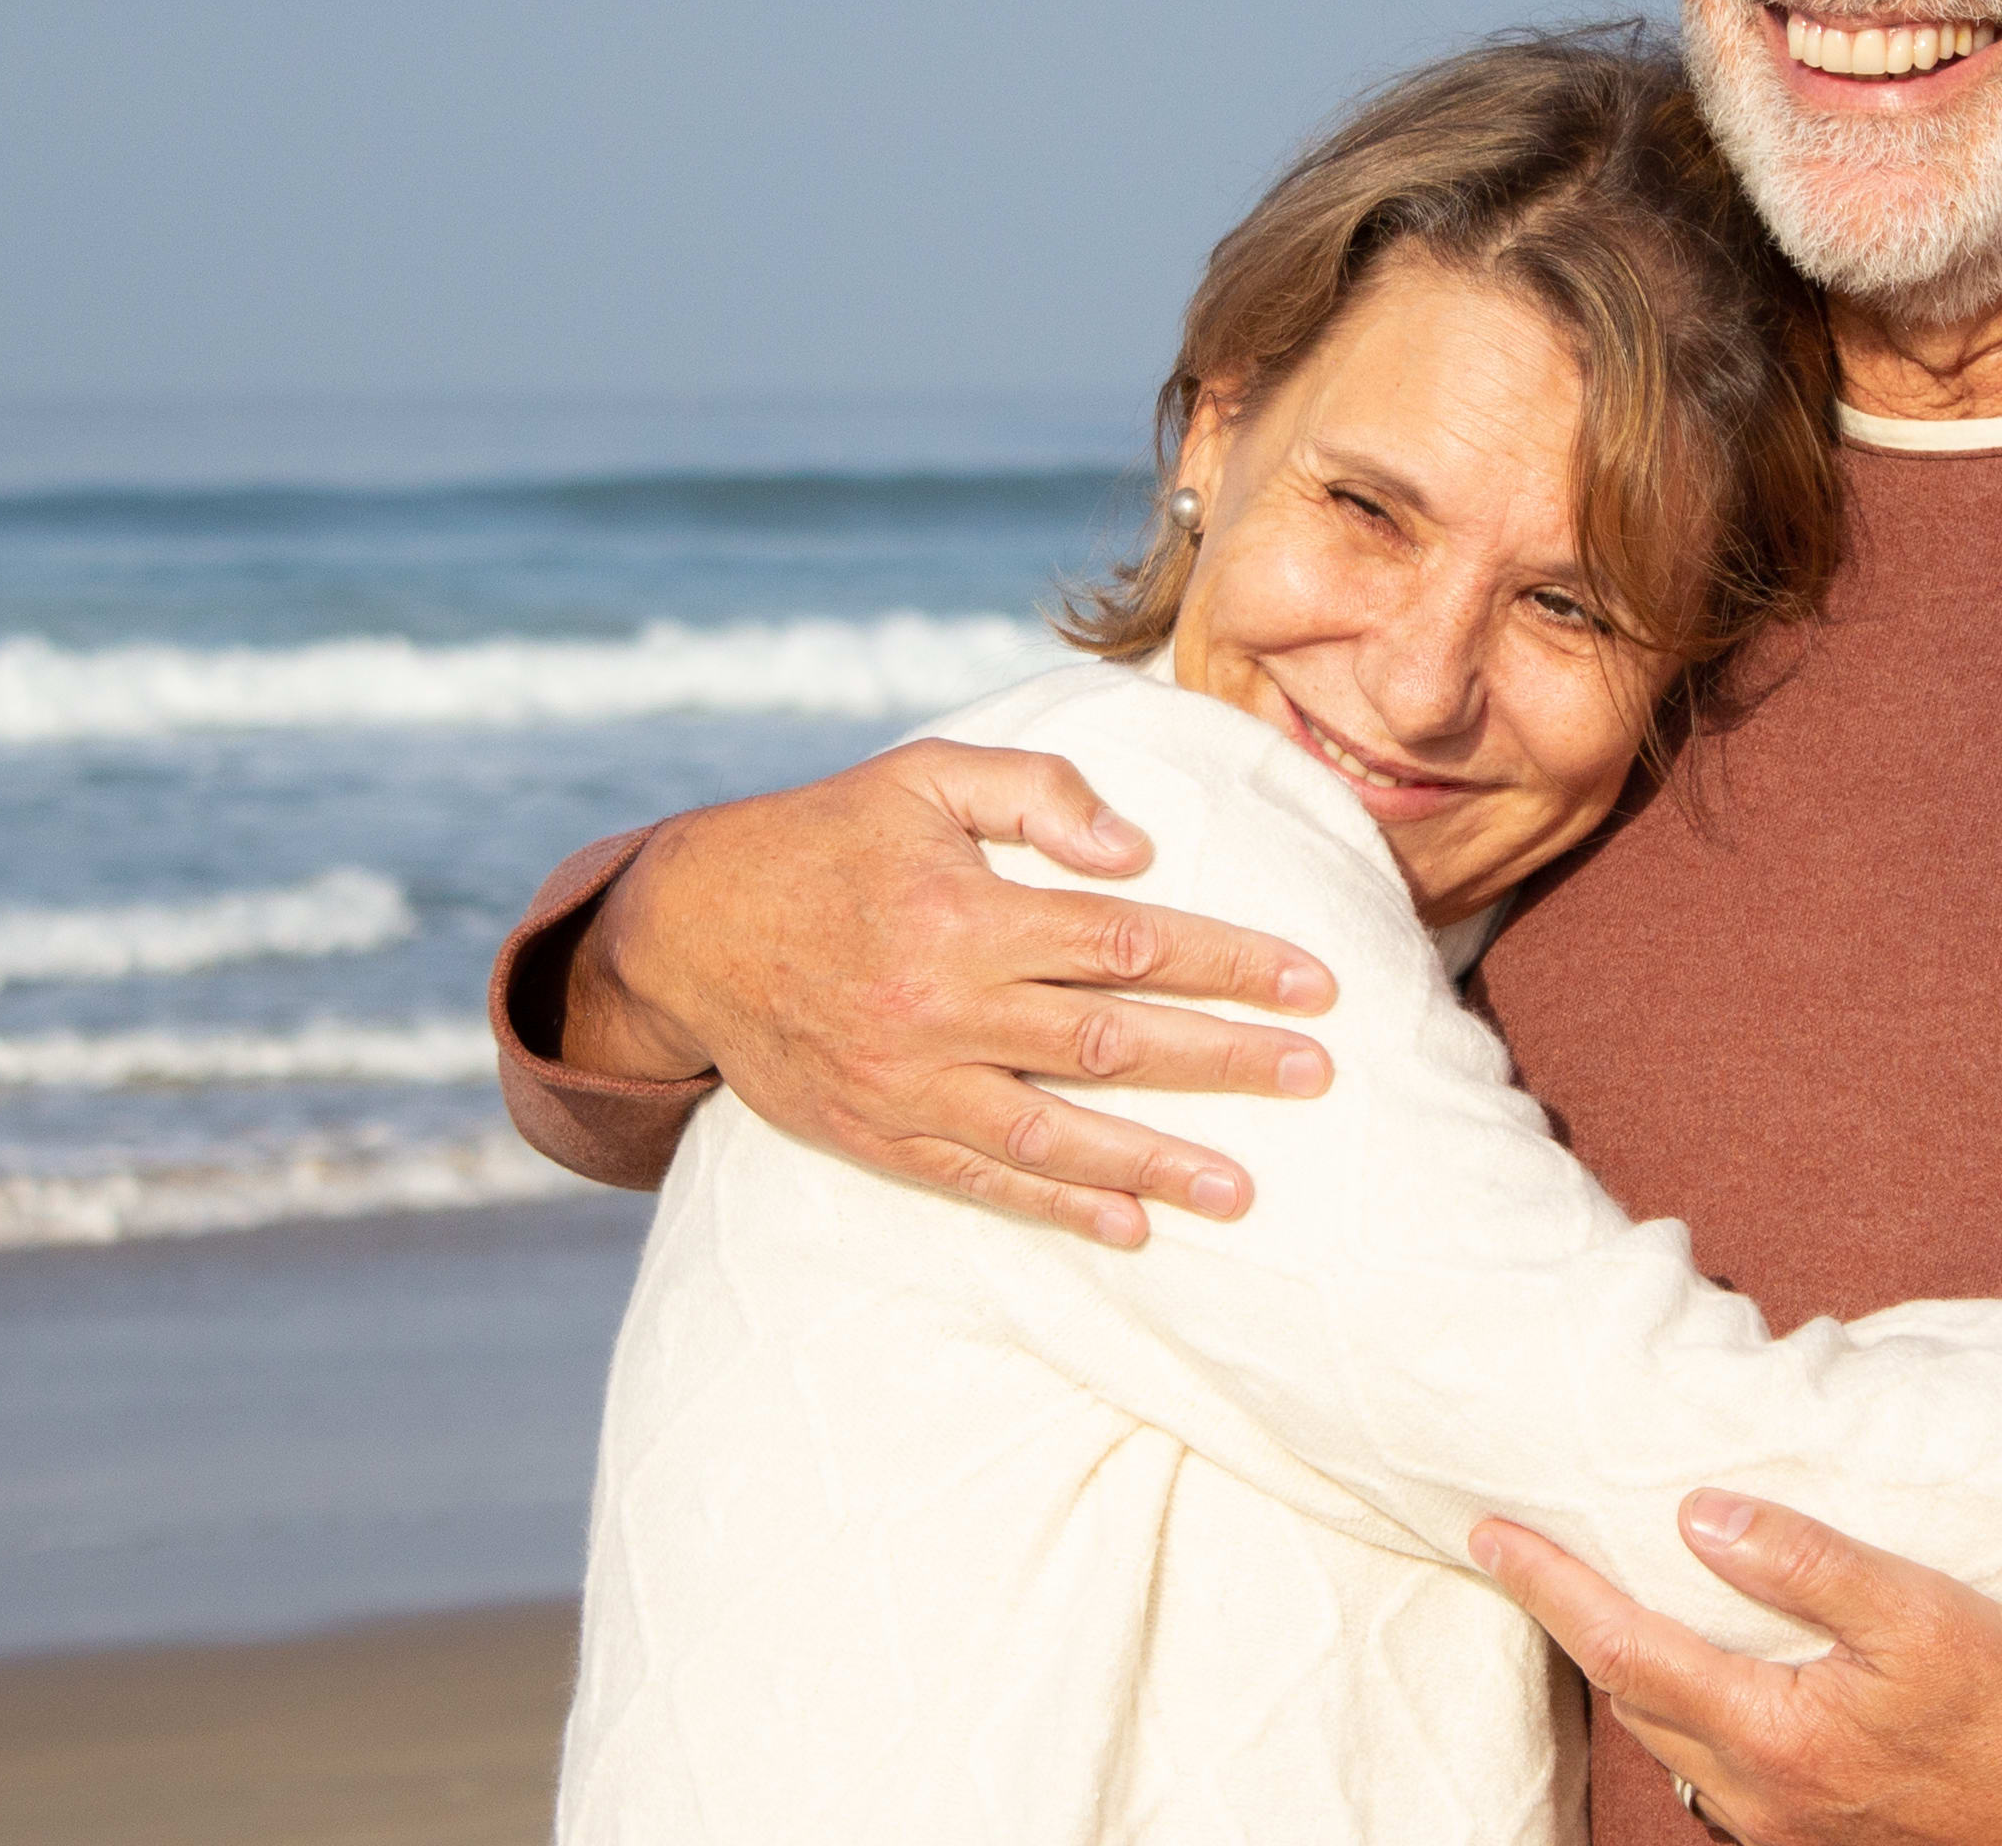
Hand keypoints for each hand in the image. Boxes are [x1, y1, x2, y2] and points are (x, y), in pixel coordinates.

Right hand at [558, 737, 1337, 1245]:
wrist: (686, 929)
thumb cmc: (826, 836)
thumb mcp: (924, 775)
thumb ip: (1038, 790)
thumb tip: (1140, 849)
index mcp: (965, 914)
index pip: (1126, 942)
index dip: (1226, 963)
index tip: (1312, 986)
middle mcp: (941, 1006)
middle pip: (1110, 1042)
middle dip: (1222, 1062)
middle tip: (1315, 1077)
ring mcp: (907, 1082)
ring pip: (1053, 1134)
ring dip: (1155, 1162)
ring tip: (1244, 1189)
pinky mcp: (877, 1133)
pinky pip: (980, 1180)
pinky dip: (1058, 1207)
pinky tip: (1129, 1225)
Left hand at [1471, 1494, 2001, 1844]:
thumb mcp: (1920, 1612)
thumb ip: (1804, 1561)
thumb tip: (1696, 1514)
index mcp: (1773, 1732)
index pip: (1621, 1645)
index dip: (1548, 1584)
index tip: (1489, 1532)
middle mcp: (1760, 1795)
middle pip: (1630, 1696)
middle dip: (1572, 1621)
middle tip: (1526, 1554)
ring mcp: (1785, 1828)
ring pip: (1671, 1740)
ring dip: (1626, 1669)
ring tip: (1596, 1601)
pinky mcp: (1818, 1837)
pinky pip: (1716, 1772)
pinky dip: (1684, 1712)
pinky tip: (1696, 1676)